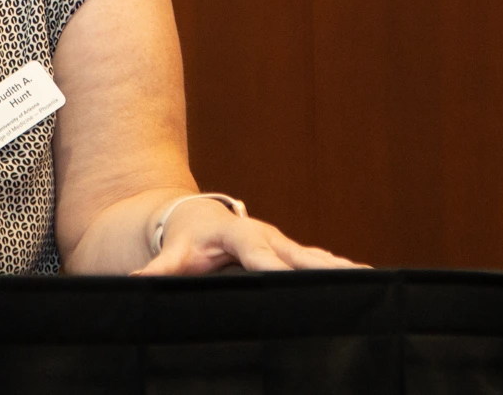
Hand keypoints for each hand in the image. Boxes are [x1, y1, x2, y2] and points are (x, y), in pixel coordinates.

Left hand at [132, 198, 361, 274]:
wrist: (196, 218)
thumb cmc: (185, 240)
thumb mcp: (171, 254)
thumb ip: (157, 270)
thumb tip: (132, 284)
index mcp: (237, 237)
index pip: (258, 254)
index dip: (272, 265)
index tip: (288, 277)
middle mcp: (265, 236)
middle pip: (296, 254)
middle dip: (321, 267)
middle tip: (350, 277)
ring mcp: (280, 242)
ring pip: (313, 256)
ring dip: (339, 268)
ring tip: (370, 276)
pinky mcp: (289, 251)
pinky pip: (317, 261)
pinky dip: (339, 269)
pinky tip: (365, 277)